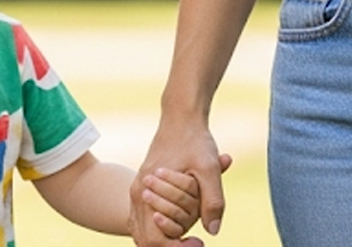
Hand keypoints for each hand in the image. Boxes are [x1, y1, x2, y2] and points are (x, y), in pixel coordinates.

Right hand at [129, 119, 231, 245]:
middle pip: (146, 241)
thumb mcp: (209, 168)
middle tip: (196, 243)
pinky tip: (179, 227)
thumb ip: (212, 200)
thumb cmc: (194, 140)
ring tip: (189, 237)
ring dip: (165, 239)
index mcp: (147, 192)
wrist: (180, 117)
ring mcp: (138, 192)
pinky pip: (144, 221)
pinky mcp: (143, 189)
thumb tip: (213, 231)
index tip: (199, 243)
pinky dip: (159, 229)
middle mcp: (137, 195)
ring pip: (143, 233)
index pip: (155, 240)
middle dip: (172, 246)